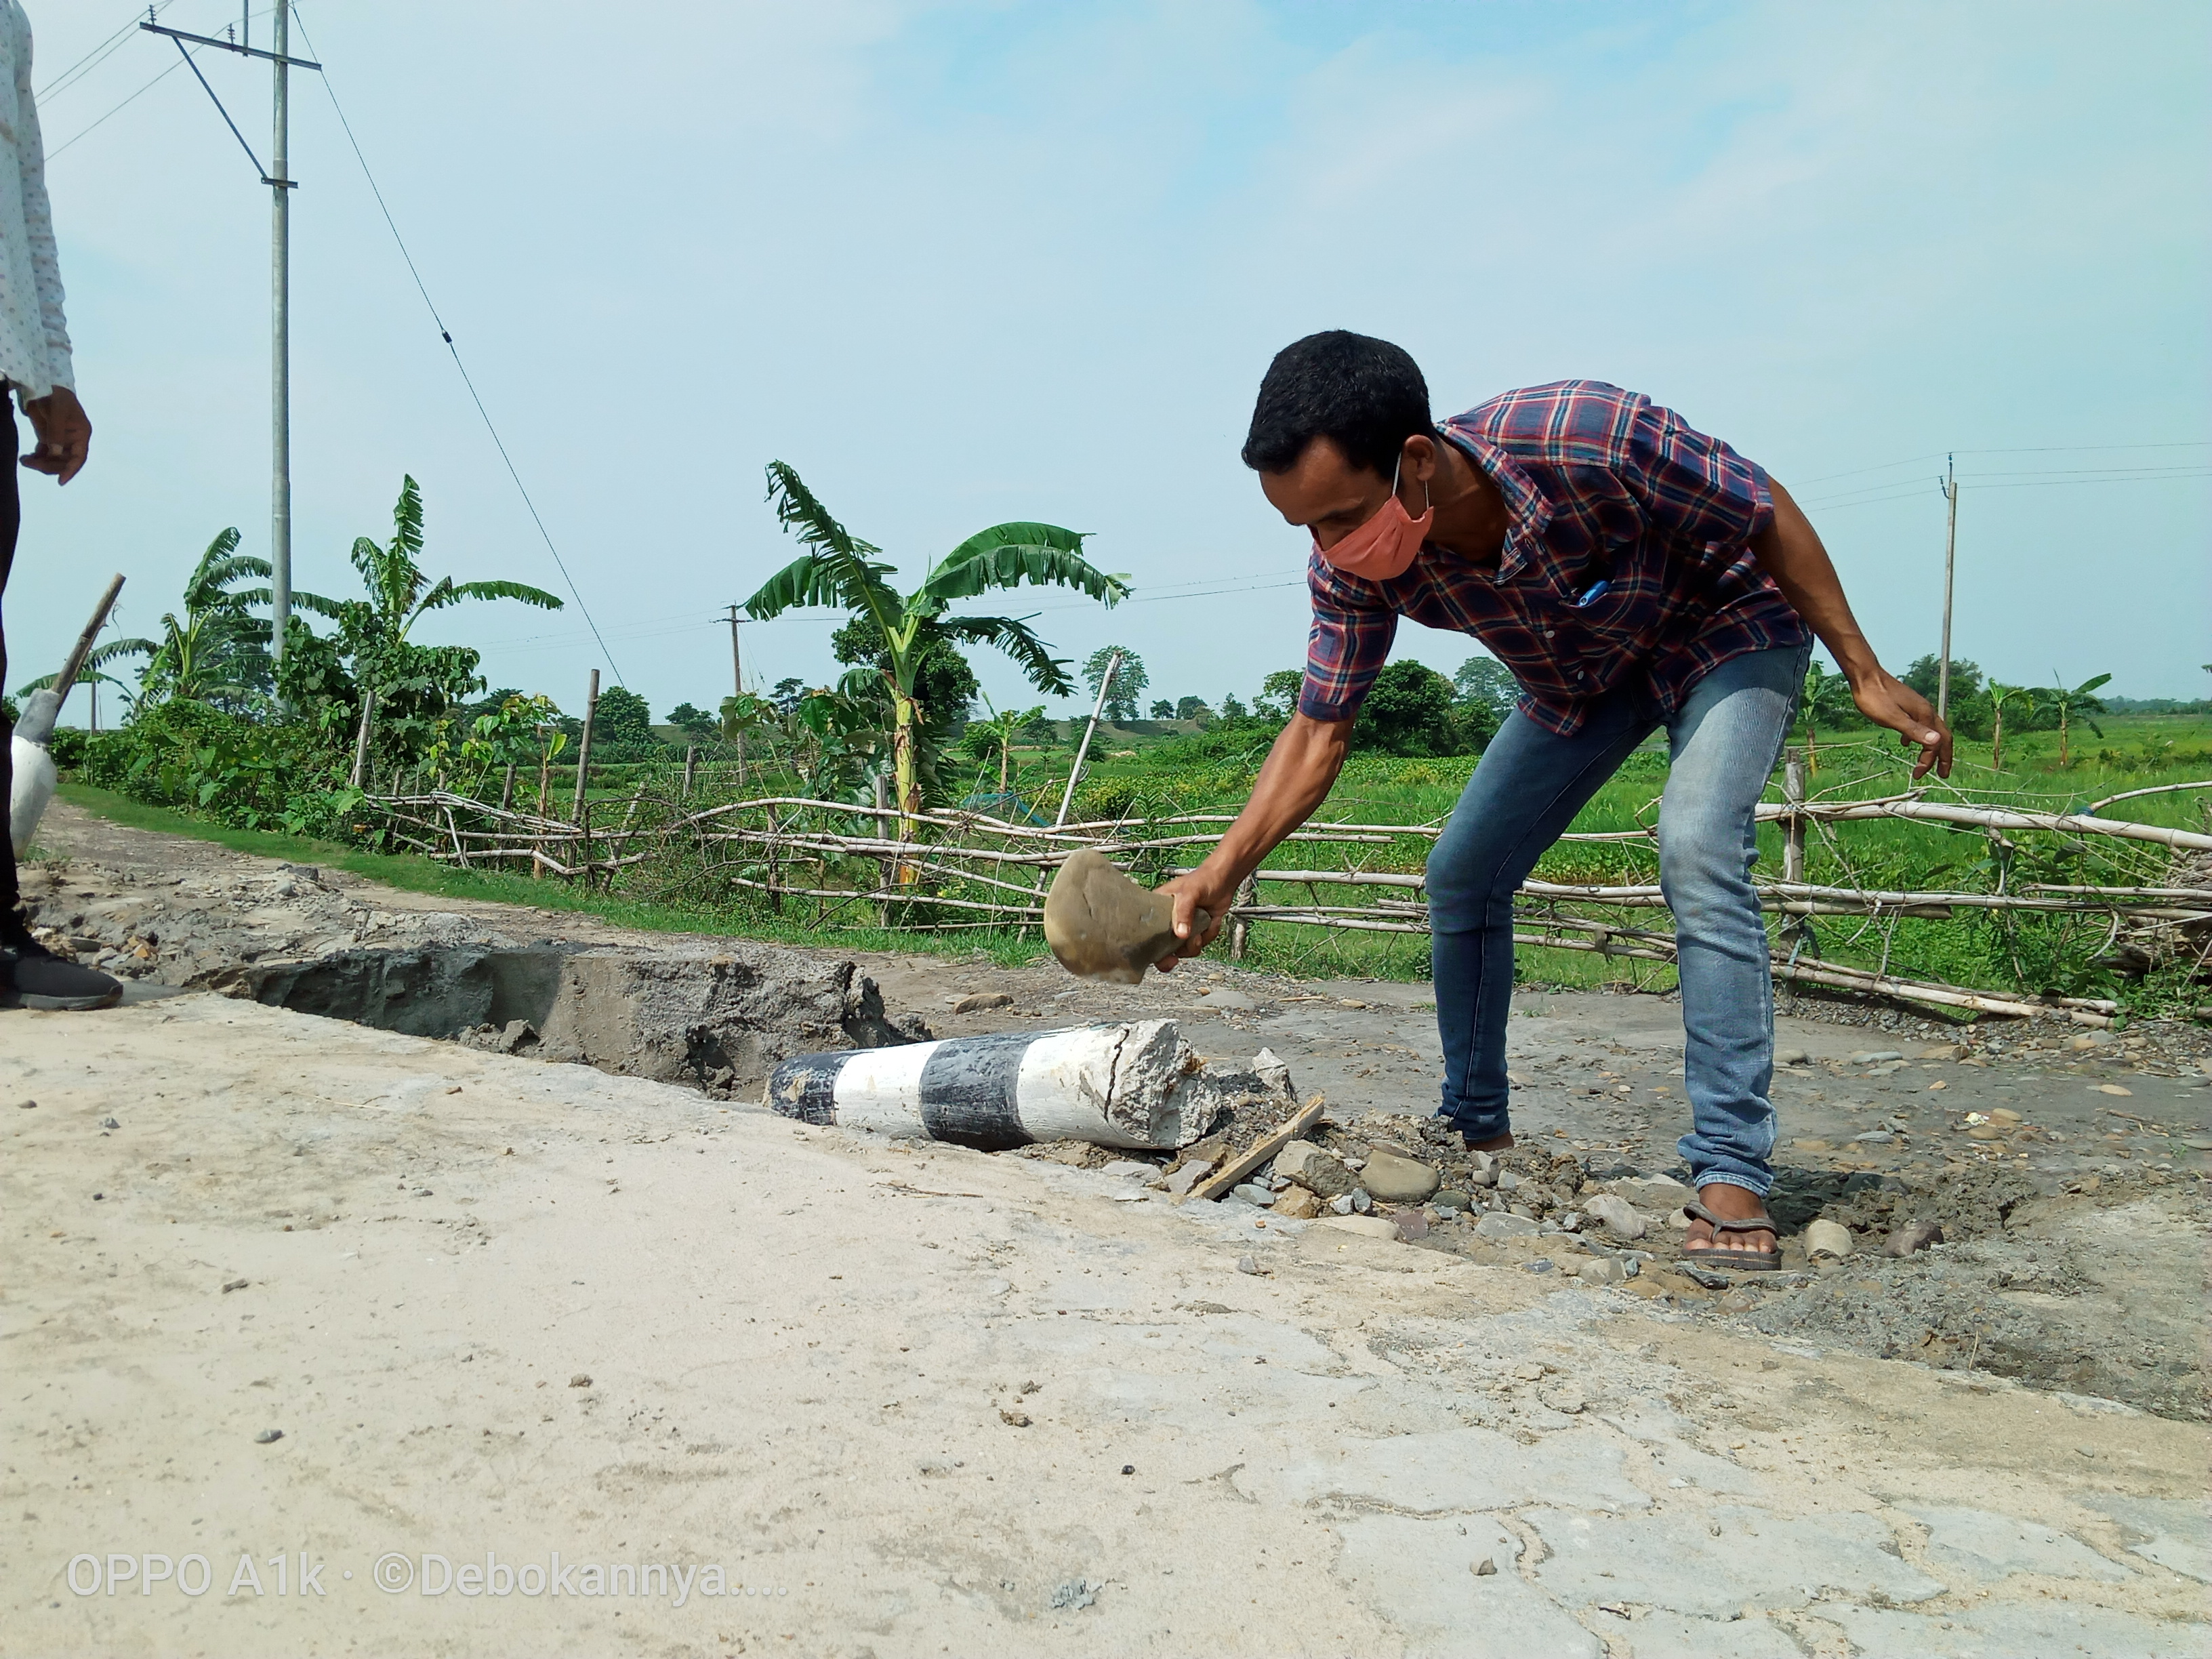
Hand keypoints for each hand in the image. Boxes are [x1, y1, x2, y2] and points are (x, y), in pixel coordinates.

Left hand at [20, 386, 89, 483]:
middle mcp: (72, 439)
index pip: (78, 456)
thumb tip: (54, 453)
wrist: (43, 383)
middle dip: (49, 465)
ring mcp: (59, 439)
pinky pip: (43, 452)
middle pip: (63, 460)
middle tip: (31, 463)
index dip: (71, 469)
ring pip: (52, 459)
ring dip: (40, 462)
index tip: (61, 481)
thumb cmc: (56, 395)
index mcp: (81, 434)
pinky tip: (25, 458)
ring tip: (25, 460)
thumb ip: (56, 432)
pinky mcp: (47, 436)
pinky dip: (35, 457)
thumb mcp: (58, 412)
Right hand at [1153, 867, 1235, 970]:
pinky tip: (1210, 922)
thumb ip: (1183, 912)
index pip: (1147, 933)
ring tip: (1200, 930)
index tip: (1159, 955)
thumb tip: (1180, 934)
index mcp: (1158, 910)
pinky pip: (1200, 944)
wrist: (1224, 880)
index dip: (1151, 948)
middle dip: (1174, 953)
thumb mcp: (1189, 893)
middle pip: (1164, 948)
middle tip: (1175, 957)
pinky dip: (1208, 935)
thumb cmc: (1202, 880)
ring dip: (1195, 944)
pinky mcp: (1198, 932)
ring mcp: (1184, 928)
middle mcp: (1169, 921)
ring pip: (1184, 949)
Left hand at [1850, 665, 1951, 779]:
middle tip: (1943, 774)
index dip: (1929, 761)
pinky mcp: (1907, 706)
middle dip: (1943, 757)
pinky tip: (1905, 742)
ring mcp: (1917, 708)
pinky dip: (1917, 737)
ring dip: (1931, 748)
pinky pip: (1919, 724)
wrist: (1865, 676)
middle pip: (1942, 737)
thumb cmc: (1875, 697)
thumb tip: (1936, 742)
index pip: (1935, 743)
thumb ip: (1913, 730)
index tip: (1918, 775)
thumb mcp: (1892, 718)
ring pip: (1931, 731)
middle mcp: (1926, 711)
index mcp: (1925, 715)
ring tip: (1927, 761)